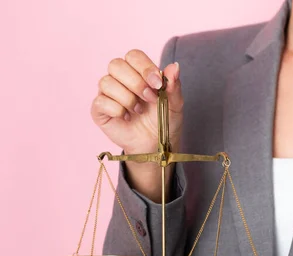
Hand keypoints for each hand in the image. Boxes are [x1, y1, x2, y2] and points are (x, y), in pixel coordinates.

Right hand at [91, 49, 183, 200]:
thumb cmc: (163, 120)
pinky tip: (127, 118)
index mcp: (137, 72)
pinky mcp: (99, 110)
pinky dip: (117, 110)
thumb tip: (174, 66)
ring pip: (106, 82)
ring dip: (127, 98)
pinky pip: (100, 102)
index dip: (144, 67)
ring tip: (139, 111)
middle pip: (116, 65)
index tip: (158, 84)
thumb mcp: (174, 103)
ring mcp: (107, 93)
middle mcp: (119, 79)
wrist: (156, 145)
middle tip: (150, 98)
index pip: (133, 56)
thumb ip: (173, 85)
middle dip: (136, 82)